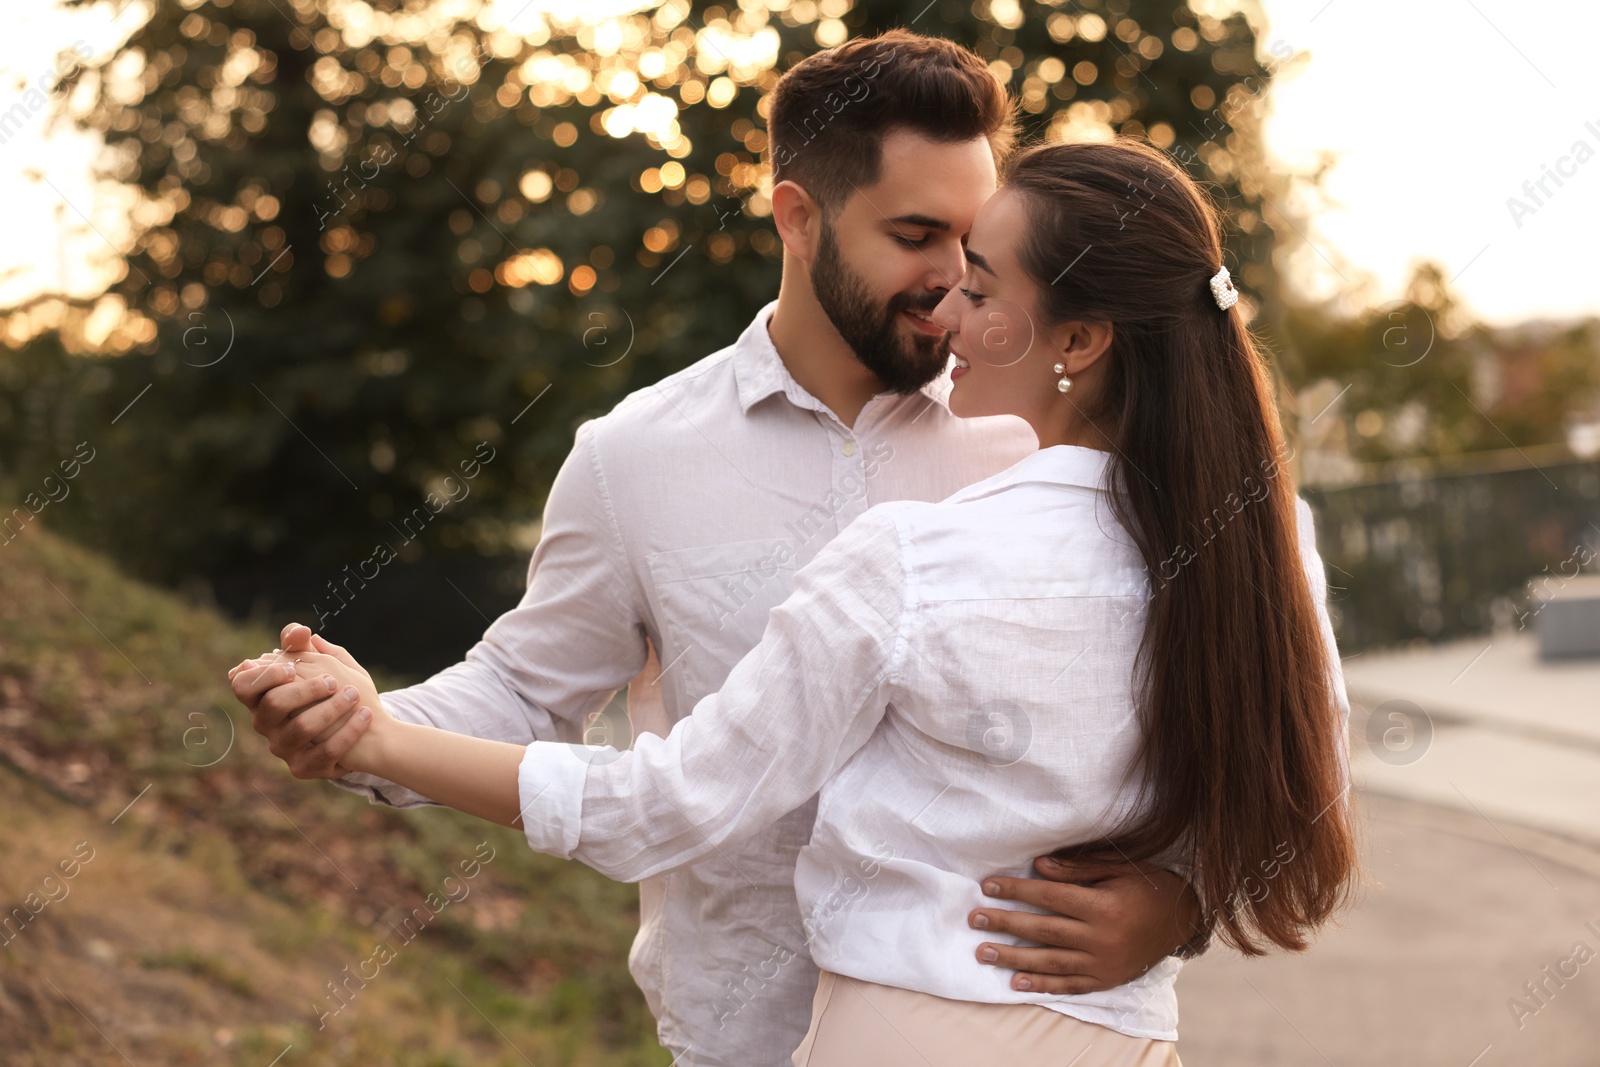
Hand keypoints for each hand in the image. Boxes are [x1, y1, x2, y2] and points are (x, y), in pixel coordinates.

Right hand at [227, 623, 379, 778]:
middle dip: (305, 690)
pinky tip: (365, 715)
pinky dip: (348, 732)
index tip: (291, 668)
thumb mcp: (322, 664)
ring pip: (300, 729)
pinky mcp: (304, 768)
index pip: (242, 686)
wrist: (364, 730)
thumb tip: (300, 631)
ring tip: (354, 695)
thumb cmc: (333, 691)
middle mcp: (266, 725)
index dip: (263, 676)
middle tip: (332, 680)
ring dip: (331, 709)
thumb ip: (305, 646)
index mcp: (263, 696)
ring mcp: (283, 748)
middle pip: (273, 705)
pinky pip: (325, 752)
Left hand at [968, 854, 1199, 994]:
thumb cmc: (1149, 885)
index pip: (1049, 898)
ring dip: (1013, 958)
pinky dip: (1042, 985)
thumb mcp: (1119, 868)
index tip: (988, 886)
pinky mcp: (1106, 980)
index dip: (1017, 891)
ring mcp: (1103, 964)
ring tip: (984, 953)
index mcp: (1103, 907)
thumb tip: (1038, 867)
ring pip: (1050, 962)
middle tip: (975, 919)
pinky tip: (1016, 982)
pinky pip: (1069, 985)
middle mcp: (1101, 939)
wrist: (1185, 920)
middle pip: (1043, 931)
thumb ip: (1078, 868)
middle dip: (1005, 924)